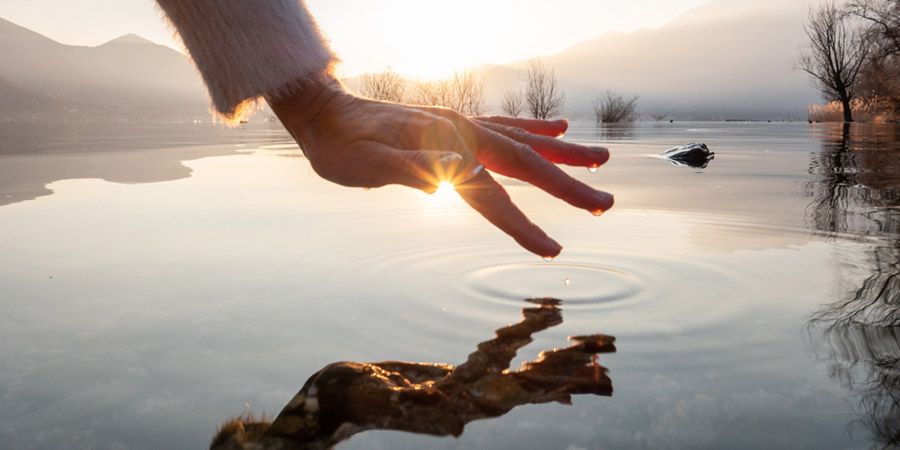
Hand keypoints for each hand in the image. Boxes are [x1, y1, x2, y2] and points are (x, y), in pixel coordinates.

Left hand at [267, 74, 612, 257]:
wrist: (324, 115)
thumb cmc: (340, 147)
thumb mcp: (364, 164)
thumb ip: (407, 168)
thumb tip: (451, 176)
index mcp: (444, 148)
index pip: (491, 195)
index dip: (522, 225)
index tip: (552, 251)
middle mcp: (461, 132)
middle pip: (524, 164)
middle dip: (567, 186)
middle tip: (606, 204)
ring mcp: (461, 125)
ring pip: (524, 142)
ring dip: (564, 154)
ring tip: (601, 160)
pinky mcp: (456, 125)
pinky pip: (506, 126)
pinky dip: (535, 129)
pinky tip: (558, 125)